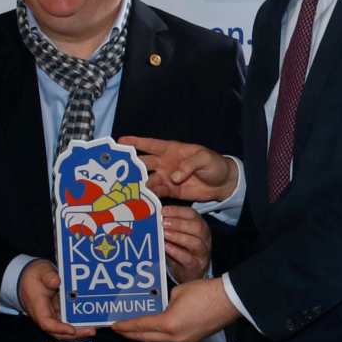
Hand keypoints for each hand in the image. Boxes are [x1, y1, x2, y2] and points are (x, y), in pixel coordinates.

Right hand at [18, 259, 95, 341]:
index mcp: (38, 307)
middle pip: (58, 332)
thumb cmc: (34, 275)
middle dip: (75, 334)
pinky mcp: (58, 312)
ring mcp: (52, 315)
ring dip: (78, 331)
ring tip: (93, 329)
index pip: (47, 323)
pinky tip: (89, 321)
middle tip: (91, 331)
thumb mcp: (40, 271)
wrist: (27, 277)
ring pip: (63, 329)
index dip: (59, 328)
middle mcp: (45, 315)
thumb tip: (57, 281)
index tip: (71, 329)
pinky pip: (67, 322)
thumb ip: (48, 276)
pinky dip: (77, 323)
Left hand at [113, 277, 239, 341]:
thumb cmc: (203, 292)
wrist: (228, 300)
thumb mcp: (178, 292)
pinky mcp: (193, 339)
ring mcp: (185, 340)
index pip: (141, 327)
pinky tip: (156, 327)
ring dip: (145, 335)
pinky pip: (171, 338)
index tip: (114, 327)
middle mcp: (174, 337)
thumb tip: (163, 306)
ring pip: (159, 340)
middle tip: (119, 330)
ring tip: (134, 330)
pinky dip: (160, 334)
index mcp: (168, 324)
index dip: (126, 327)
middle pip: (147, 338)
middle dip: (132, 334)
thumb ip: (165, 301)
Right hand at [120, 136, 236, 202]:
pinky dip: (149, 196)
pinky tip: (141, 200)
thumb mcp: (204, 158)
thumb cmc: (214, 164)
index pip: (150, 145)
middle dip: (131, 166)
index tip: (121, 142)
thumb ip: (189, 165)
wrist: (224, 183)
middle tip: (118, 171)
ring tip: (127, 190)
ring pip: (148, 180)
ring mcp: (166, 178)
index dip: (135, 142)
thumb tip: (174, 177)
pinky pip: (157, 193)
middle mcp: (164, 163)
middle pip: (144, 164)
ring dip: (139, 184)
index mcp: (171, 150)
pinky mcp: (171, 192)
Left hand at [162, 204, 211, 282]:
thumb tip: (156, 216)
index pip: (192, 214)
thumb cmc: (182, 249)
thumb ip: (170, 225)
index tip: (163, 211)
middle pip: (197, 227)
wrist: (189, 272)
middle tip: (163, 223)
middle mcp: (205, 238)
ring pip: (196, 243)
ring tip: (165, 234)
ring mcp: (203, 253)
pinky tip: (167, 247)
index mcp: (200, 226)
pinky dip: (177, 252)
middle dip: (179, 223)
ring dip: (178, 236)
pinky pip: (188, 259)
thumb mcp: (177, 235)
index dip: (178, 211)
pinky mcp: (197, 266)